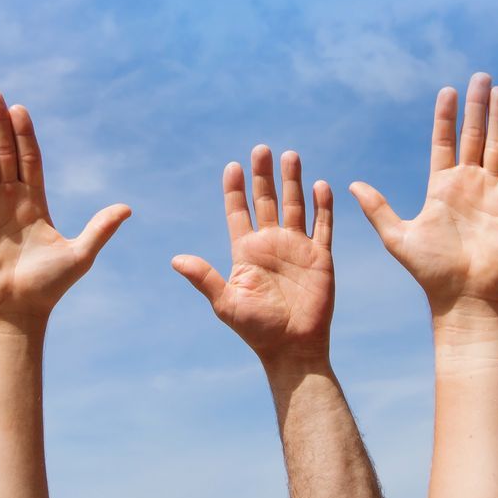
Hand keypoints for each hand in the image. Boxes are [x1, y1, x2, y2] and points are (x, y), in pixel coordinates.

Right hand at [0, 90, 130, 323]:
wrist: (17, 312)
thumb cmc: (49, 287)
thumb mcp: (80, 255)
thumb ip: (100, 229)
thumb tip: (127, 208)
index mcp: (35, 203)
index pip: (29, 159)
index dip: (24, 134)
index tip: (20, 109)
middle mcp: (10, 201)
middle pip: (4, 154)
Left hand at [174, 146, 335, 364]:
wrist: (292, 348)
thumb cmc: (256, 330)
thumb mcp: (225, 303)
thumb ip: (204, 277)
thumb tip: (175, 259)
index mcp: (246, 252)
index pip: (238, 213)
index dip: (234, 190)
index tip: (232, 166)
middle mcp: (271, 245)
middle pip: (266, 201)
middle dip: (263, 176)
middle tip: (261, 149)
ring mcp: (296, 249)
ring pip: (295, 206)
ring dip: (292, 181)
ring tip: (290, 155)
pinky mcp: (320, 257)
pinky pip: (322, 226)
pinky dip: (322, 206)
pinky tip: (319, 185)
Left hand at [350, 73, 497, 324]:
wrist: (462, 297)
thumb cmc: (430, 271)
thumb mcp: (397, 236)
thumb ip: (378, 209)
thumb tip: (352, 185)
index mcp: (441, 187)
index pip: (444, 141)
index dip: (446, 116)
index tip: (447, 90)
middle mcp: (467, 185)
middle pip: (474, 136)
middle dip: (477, 106)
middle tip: (481, 77)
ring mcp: (491, 194)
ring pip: (497, 147)